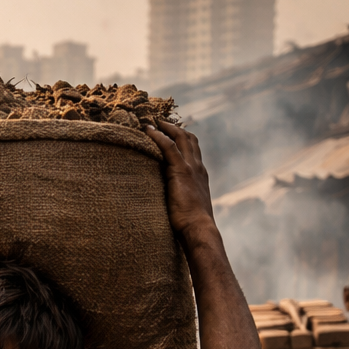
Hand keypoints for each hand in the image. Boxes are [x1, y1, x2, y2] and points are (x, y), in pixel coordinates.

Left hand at [142, 118, 215, 237]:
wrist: (198, 227)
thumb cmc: (191, 223)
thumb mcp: (188, 206)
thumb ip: (182, 197)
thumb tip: (169, 201)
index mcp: (201, 175)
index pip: (194, 149)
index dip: (183, 138)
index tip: (171, 131)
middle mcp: (198, 167)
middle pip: (189, 139)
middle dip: (174, 127)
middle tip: (160, 121)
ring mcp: (191, 167)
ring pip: (180, 138)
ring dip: (166, 127)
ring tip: (152, 122)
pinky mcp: (181, 171)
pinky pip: (169, 147)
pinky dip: (158, 137)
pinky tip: (148, 131)